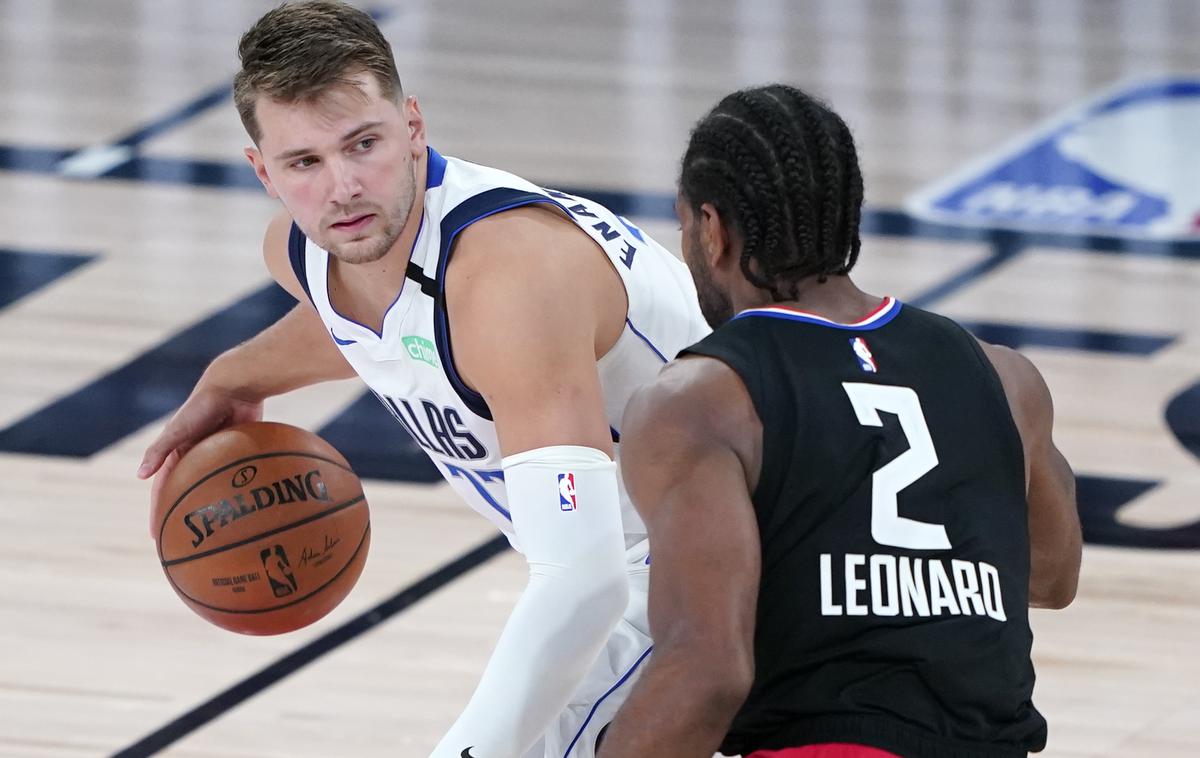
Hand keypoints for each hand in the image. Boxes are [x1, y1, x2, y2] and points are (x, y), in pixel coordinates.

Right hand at [138, 385, 262, 537]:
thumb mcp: (177, 429)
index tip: (158, 538)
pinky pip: (237, 477)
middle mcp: (195, 457)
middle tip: (184, 543)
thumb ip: (159, 450)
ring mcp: (216, 455)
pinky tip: (248, 511)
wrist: (234, 385)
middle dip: (182, 517)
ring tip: (216, 534)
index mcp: (177, 454)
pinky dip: (238, 493)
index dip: (159, 514)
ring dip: (212, 509)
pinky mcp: (237, 451)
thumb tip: (138, 476)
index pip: (164, 491)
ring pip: (213, 488)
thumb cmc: (201, 406)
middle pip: (187, 493)